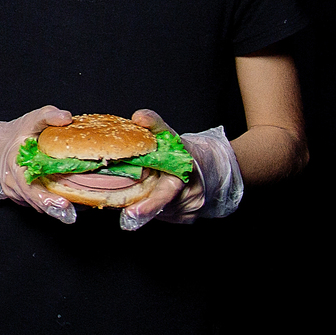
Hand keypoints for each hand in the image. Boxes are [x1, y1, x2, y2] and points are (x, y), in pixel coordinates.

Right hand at [0, 105, 77, 221]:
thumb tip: (67, 118)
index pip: (26, 185)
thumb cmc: (17, 134)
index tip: (63, 201)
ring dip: (57, 209)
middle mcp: (12, 182)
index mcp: (14, 164)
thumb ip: (48, 116)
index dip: (44, 196)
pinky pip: (38, 205)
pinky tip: (71, 203)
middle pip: (34, 201)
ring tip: (78, 208)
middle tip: (72, 210)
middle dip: (53, 207)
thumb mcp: (31, 119)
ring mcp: (16, 192)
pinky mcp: (22, 198)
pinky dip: (54, 206)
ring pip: (37, 206)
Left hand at [121, 109, 203, 229]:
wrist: (212, 166)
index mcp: (187, 174)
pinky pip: (164, 217)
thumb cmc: (186, 151)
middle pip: (159, 207)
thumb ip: (155, 123)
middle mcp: (192, 194)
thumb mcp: (170, 134)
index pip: (167, 193)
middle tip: (123, 206)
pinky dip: (153, 210)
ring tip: (136, 193)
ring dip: (144, 206)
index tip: (131, 212)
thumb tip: (138, 116)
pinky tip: (148, 200)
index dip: (149, 204)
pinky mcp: (187, 218)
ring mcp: (191, 208)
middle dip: (139, 206)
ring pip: (159, 214)